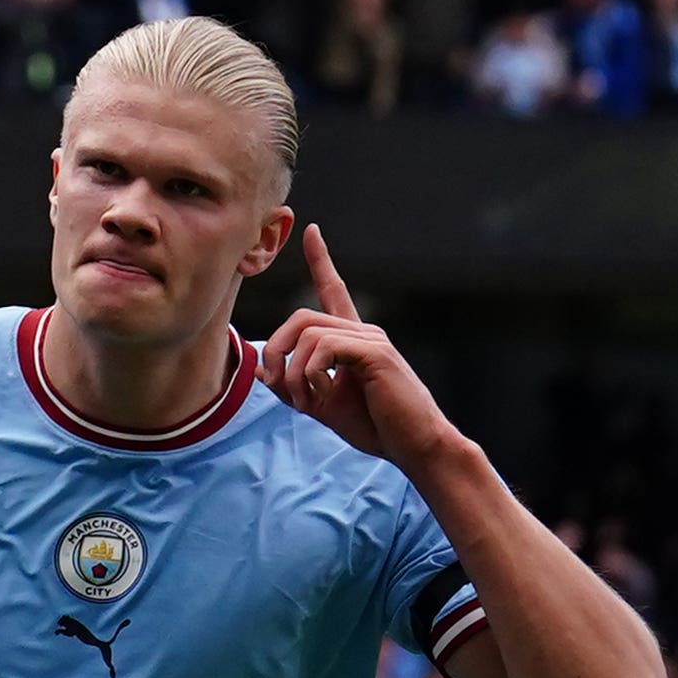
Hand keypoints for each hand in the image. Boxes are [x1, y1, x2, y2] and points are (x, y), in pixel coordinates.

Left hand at [258, 227, 459, 473]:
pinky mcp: (375, 353)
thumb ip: (293, 386)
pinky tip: (320, 397)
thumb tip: (261, 368)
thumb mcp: (322, 406)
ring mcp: (371, 339)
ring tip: (306, 402)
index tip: (311, 231)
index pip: (334, 290)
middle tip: (279, 387)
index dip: (321, 261)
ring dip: (293, 373)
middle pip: (300, 317)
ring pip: (307, 333)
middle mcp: (363, 331)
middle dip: (277, 351)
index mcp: (353, 340)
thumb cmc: (377, 426)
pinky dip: (310, 374)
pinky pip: (324, 348)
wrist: (415, 446)